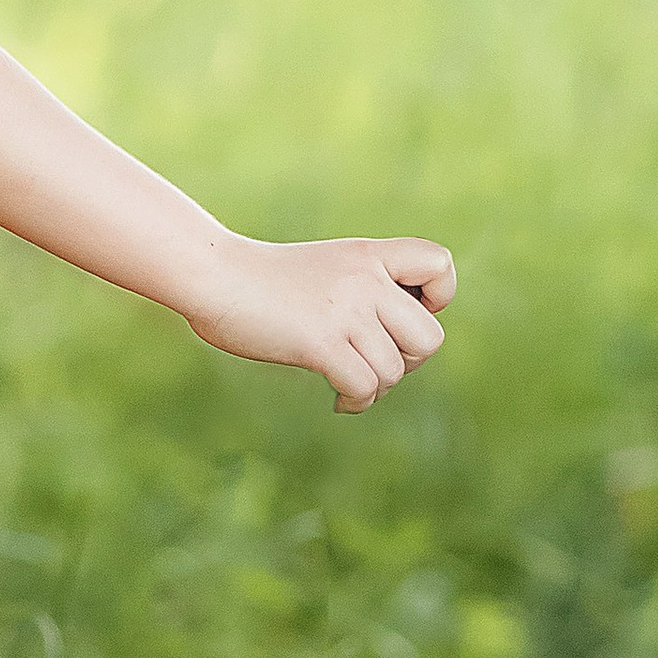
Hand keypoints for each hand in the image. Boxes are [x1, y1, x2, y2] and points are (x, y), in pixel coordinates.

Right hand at [185, 232, 455, 412]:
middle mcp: (365, 278)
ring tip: (348, 380)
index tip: (404, 313)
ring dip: (375, 388)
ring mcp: (346, 310)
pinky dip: (355, 403)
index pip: (440, 264)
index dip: (437, 298)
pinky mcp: (322, 341)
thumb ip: (367, 288)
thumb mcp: (329, 268)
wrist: (217, 277)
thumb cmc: (266, 280)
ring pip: (395, 372)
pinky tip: (336, 400)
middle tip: (374, 361)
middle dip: (408, 362)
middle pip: (430, 339)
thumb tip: (404, 342)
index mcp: (369, 254)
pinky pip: (365, 388)